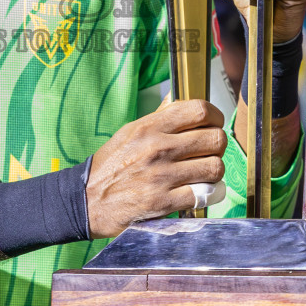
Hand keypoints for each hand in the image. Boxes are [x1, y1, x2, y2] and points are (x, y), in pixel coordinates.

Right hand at [85, 99, 226, 237]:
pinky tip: (203, 192)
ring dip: (214, 172)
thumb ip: (158, 119)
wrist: (87, 200)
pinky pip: (205, 194)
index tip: (213, 125)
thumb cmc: (111, 165)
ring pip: (214, 167)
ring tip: (205, 174)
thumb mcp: (130, 132)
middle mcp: (157, 148)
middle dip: (217, 147)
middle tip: (209, 153)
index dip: (215, 117)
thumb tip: (179, 102)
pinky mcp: (163, 202)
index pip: (199, 110)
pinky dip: (210, 194)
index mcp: (149, 127)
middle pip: (215, 139)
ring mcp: (161, 176)